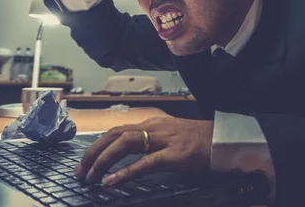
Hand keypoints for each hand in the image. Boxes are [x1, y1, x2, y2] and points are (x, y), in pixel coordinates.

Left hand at [75, 117, 213, 185]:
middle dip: (93, 152)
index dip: (97, 145)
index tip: (84, 161)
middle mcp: (155, 126)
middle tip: (80, 171)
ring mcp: (165, 139)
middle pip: (115, 134)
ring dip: (104, 160)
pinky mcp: (176, 155)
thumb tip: (129, 154)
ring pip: (126, 144)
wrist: (225, 140)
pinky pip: (146, 162)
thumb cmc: (199, 140)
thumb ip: (151, 141)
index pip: (117, 130)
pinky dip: (126, 172)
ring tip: (91, 177)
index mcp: (153, 122)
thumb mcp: (171, 136)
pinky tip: (112, 181)